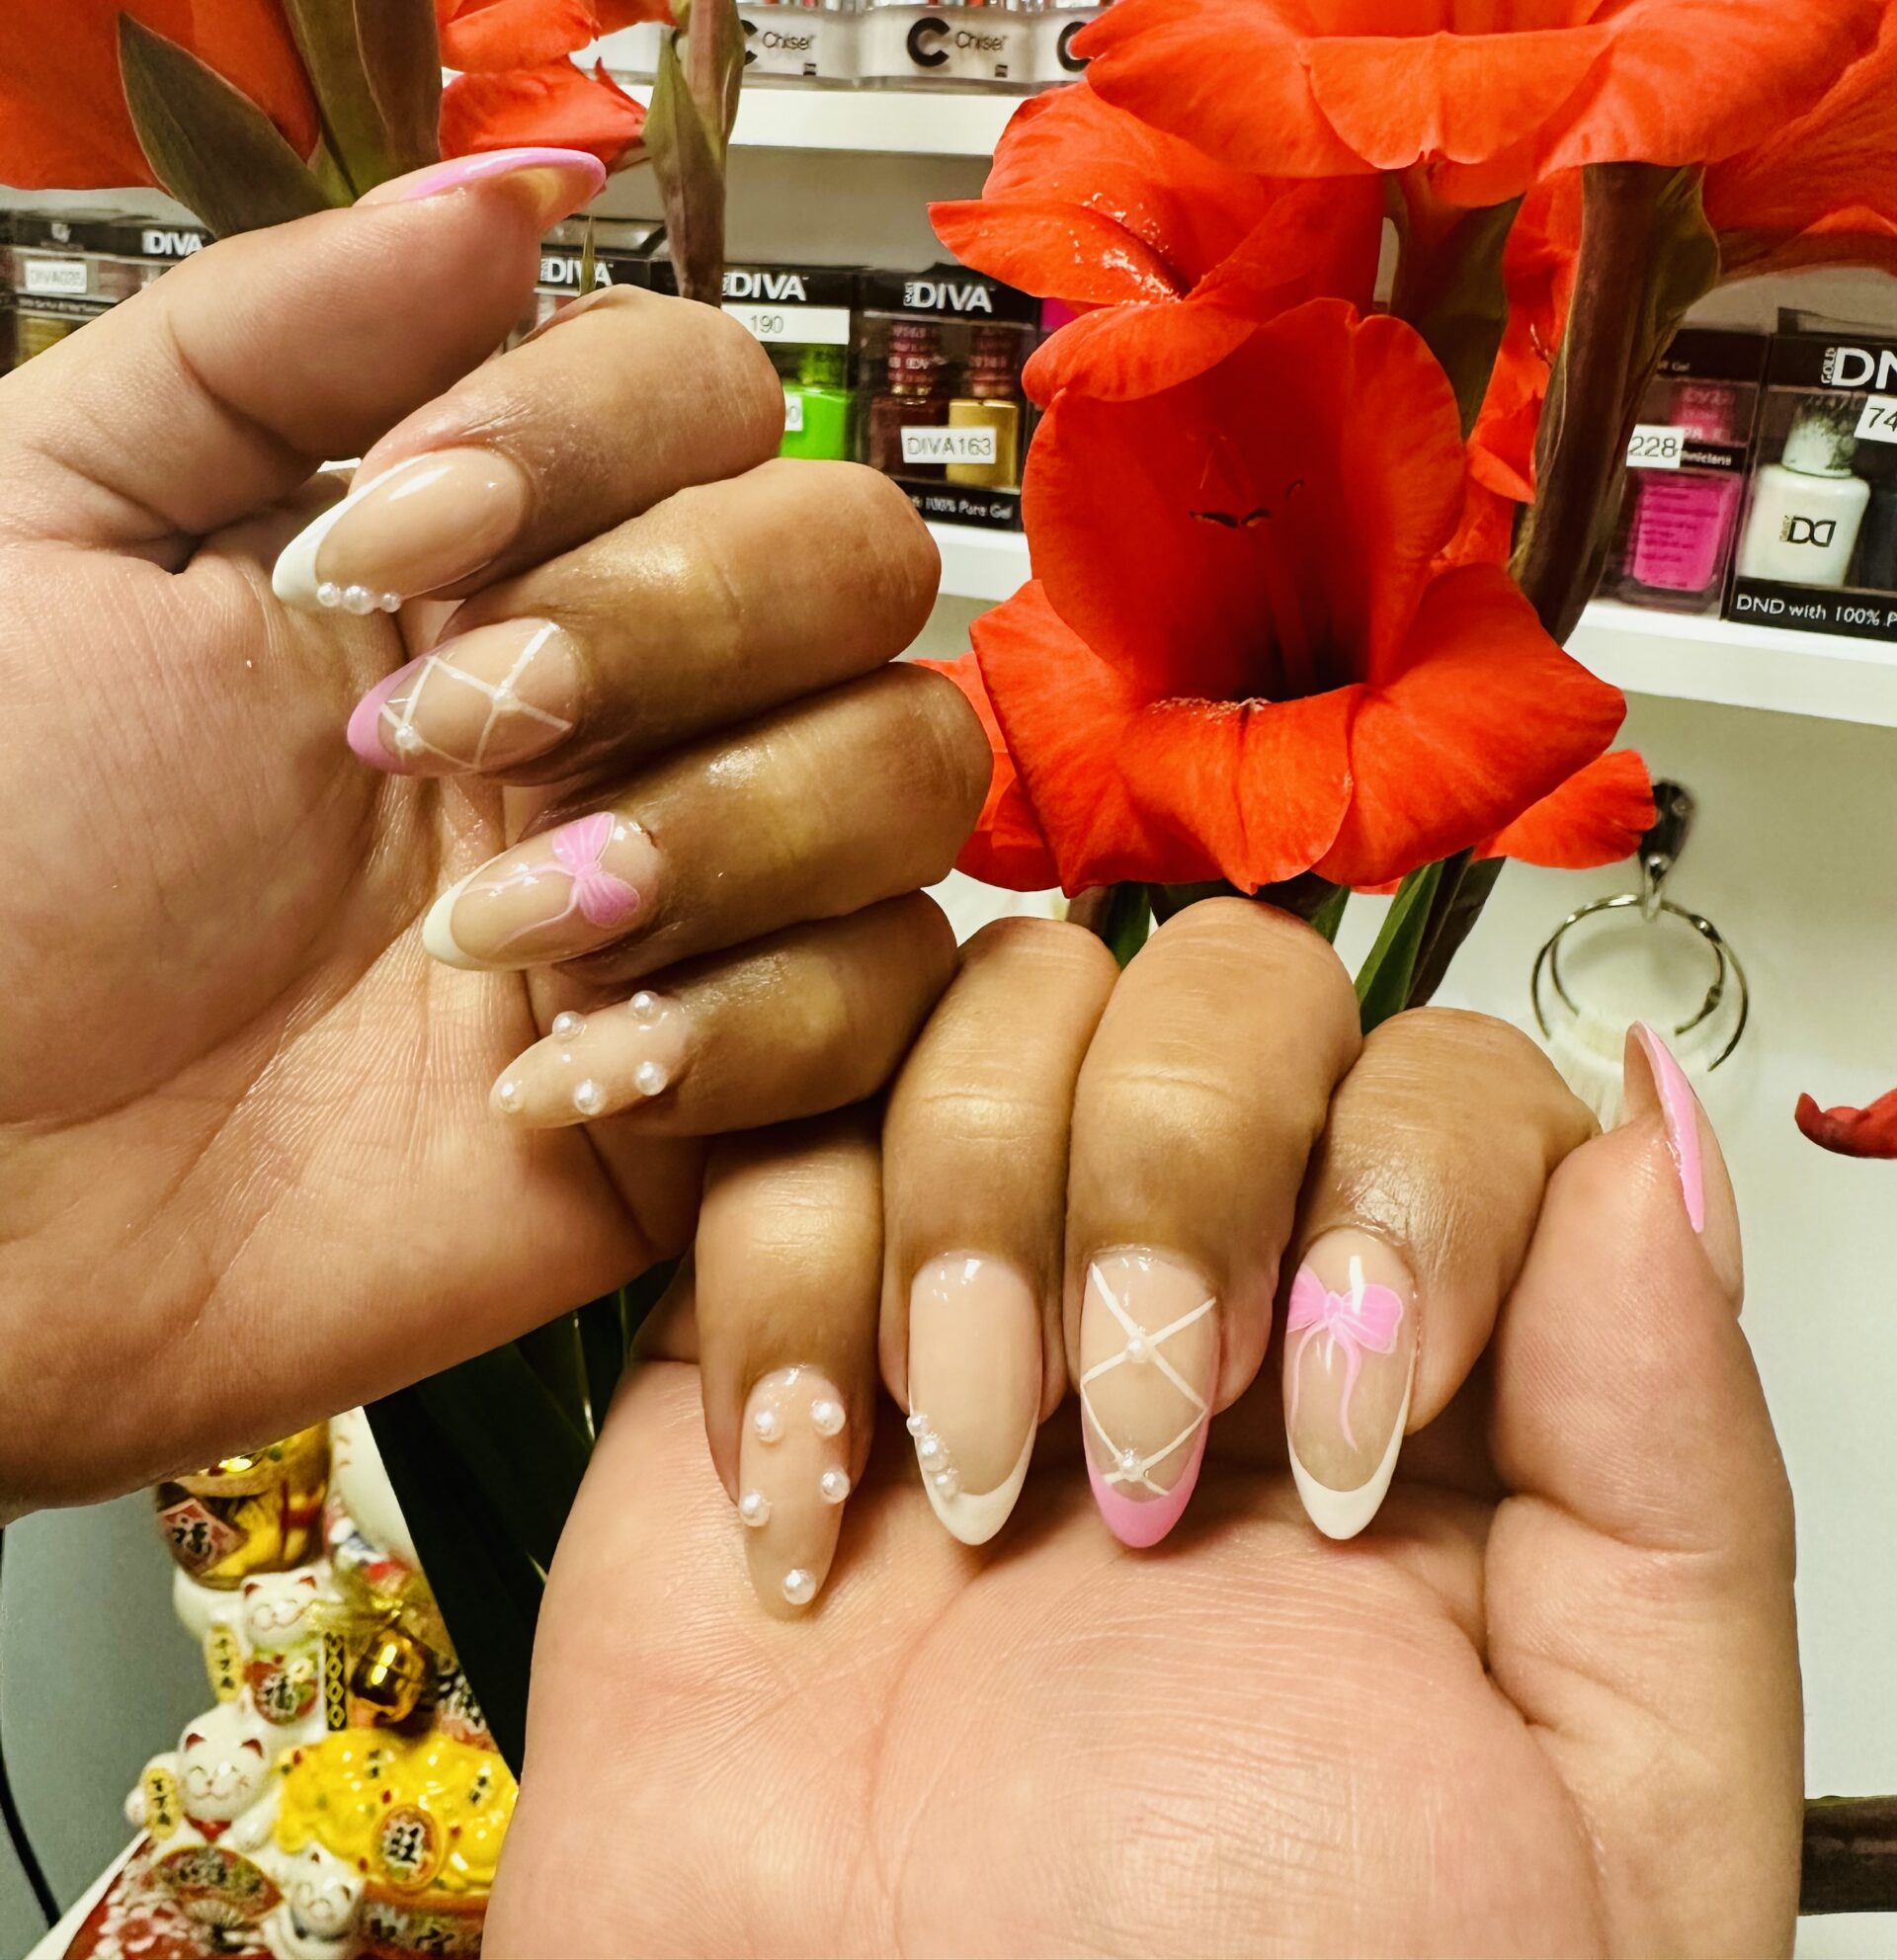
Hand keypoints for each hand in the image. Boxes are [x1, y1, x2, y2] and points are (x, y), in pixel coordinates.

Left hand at [0, 150, 984, 1509]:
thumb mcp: (52, 527)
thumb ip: (274, 329)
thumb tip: (523, 184)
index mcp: (484, 544)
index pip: (705, 387)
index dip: (598, 437)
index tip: (389, 543)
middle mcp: (625, 693)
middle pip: (858, 555)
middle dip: (676, 625)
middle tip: (441, 738)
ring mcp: (691, 889)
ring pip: (915, 766)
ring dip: (727, 831)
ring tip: (490, 939)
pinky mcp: (722, 1090)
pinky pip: (890, 1003)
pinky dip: (756, 1026)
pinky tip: (555, 1079)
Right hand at [499, 906, 1800, 1958]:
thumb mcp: (1588, 1810)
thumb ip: (1674, 1475)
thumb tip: (1653, 1133)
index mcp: (1425, 1390)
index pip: (1454, 1076)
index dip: (1409, 1179)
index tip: (1353, 1428)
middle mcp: (1217, 1306)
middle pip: (1222, 985)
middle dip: (1177, 1173)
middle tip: (1147, 1445)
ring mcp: (989, 1298)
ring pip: (997, 1009)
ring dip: (977, 1218)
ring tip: (975, 1480)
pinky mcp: (776, 1338)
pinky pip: (772, 1145)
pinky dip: (788, 1292)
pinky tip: (823, 1505)